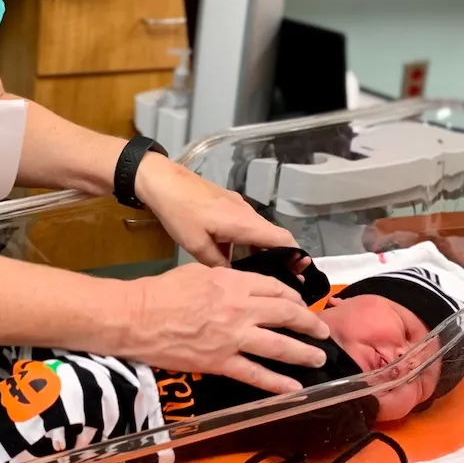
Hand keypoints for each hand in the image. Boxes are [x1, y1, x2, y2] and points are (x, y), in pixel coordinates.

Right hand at [122, 264, 334, 393]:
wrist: (137, 317)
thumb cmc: (162, 291)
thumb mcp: (199, 272)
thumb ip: (227, 280)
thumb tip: (241, 287)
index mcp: (235, 284)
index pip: (276, 289)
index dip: (294, 297)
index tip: (301, 305)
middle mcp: (241, 310)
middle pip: (286, 314)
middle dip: (309, 323)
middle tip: (321, 331)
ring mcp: (234, 338)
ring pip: (280, 346)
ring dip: (304, 353)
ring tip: (318, 358)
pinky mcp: (222, 363)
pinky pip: (256, 375)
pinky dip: (278, 383)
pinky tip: (294, 389)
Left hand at [134, 155, 297, 265]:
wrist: (163, 182)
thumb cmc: (180, 213)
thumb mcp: (196, 246)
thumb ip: (218, 264)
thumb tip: (234, 279)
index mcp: (246, 223)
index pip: (284, 240)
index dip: (296, 257)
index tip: (300, 275)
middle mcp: (248, 213)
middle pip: (275, 237)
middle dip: (281, 258)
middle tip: (282, 280)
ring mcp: (238, 207)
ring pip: (259, 232)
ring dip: (262, 251)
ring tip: (259, 274)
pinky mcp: (227, 204)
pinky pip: (246, 226)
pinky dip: (248, 242)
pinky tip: (235, 257)